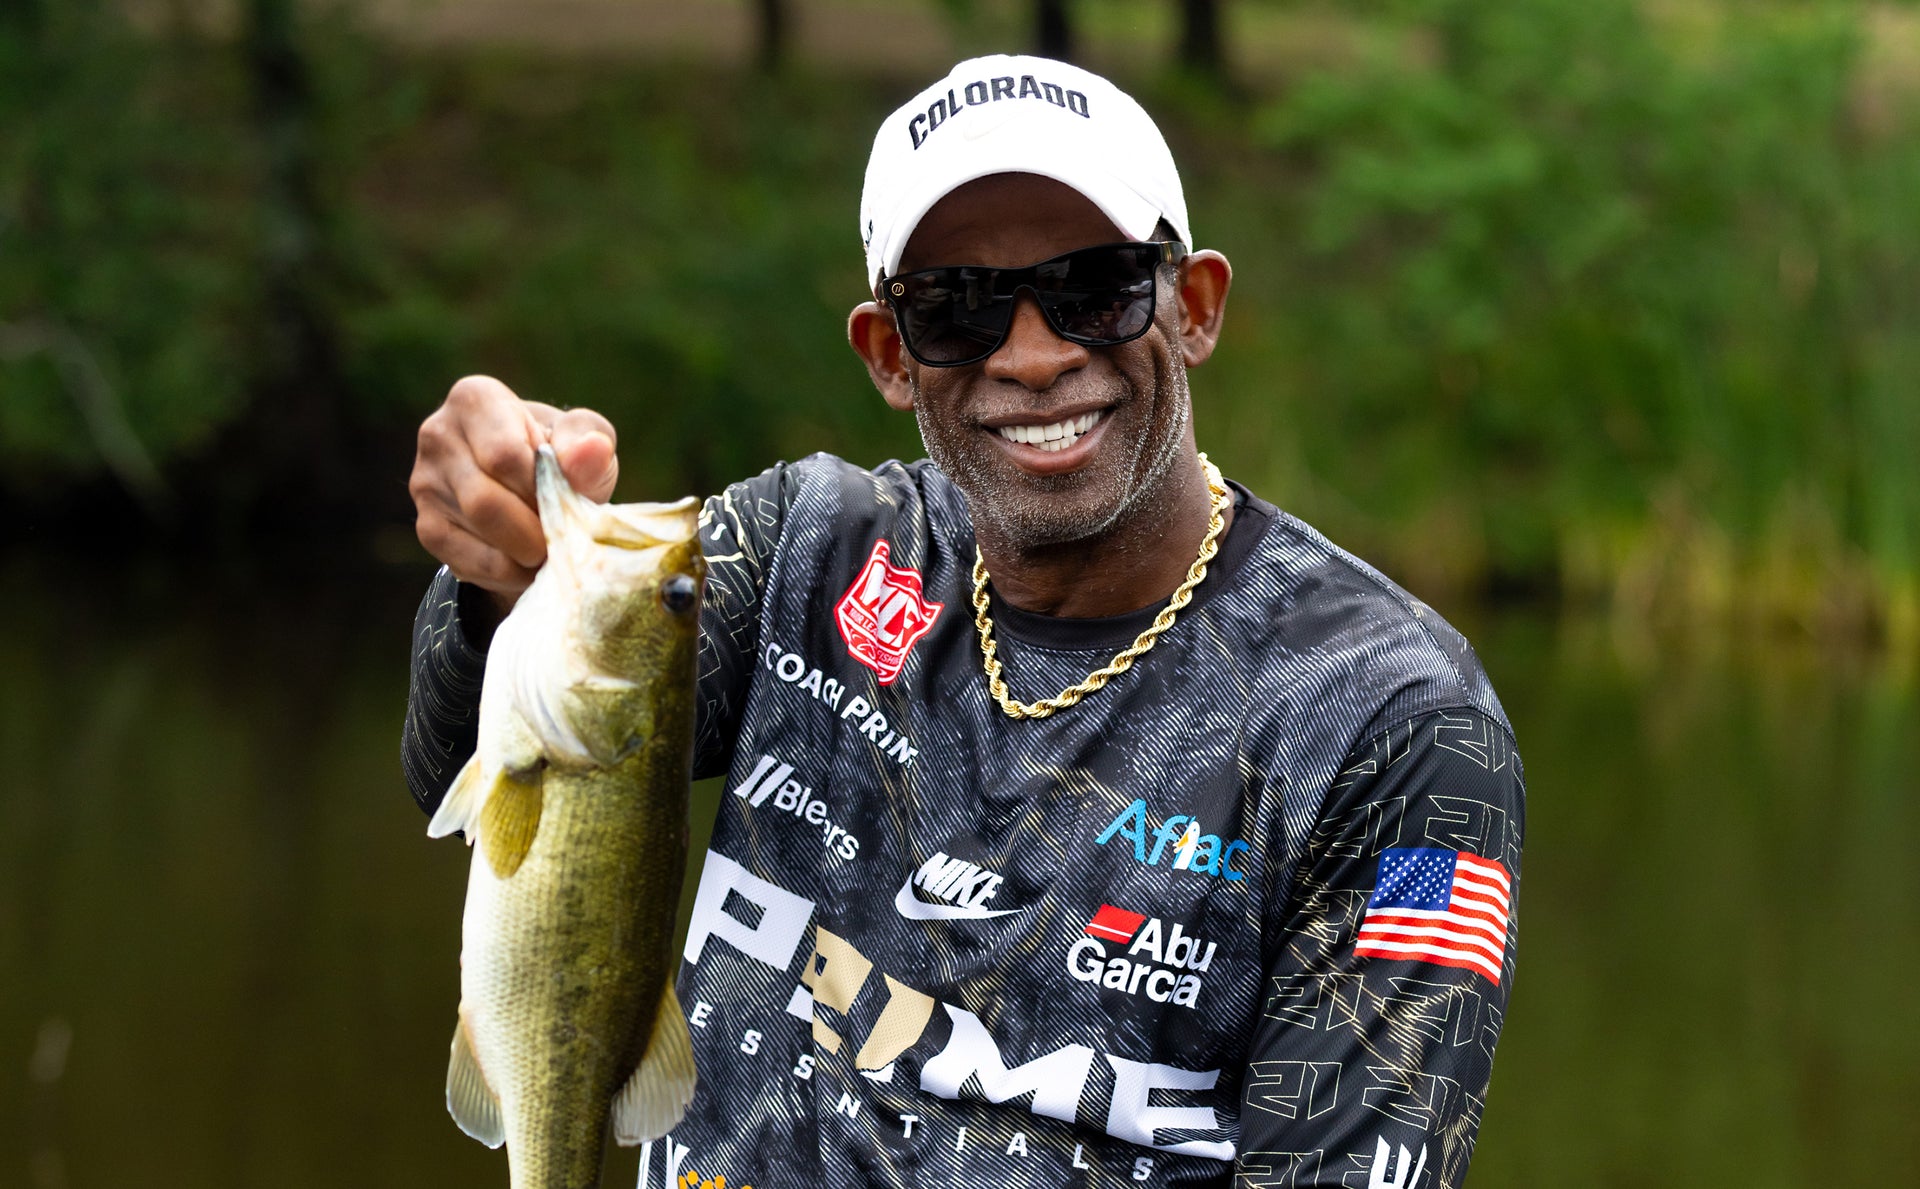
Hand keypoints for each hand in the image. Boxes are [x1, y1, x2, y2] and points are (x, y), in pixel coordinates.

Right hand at [410, 375, 619, 616]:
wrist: (529, 487)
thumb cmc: (560, 455)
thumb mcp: (583, 439)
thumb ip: (588, 441)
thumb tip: (591, 450)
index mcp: (475, 399)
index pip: (504, 456)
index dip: (542, 489)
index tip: (566, 499)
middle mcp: (438, 435)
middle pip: (487, 501)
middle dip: (535, 530)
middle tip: (562, 539)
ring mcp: (425, 483)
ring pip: (480, 533)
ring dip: (526, 553)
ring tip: (551, 549)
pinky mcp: (427, 527)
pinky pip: (469, 562)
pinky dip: (509, 572)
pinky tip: (527, 563)